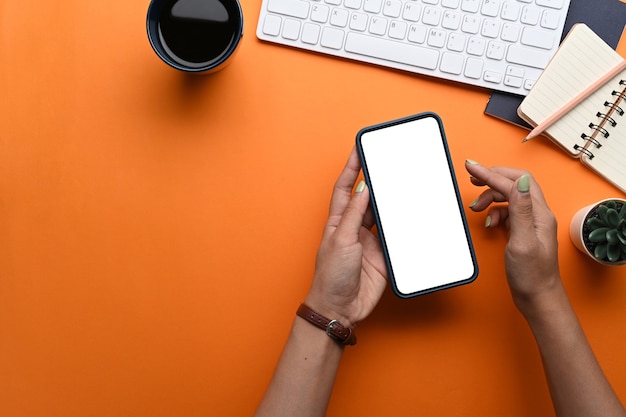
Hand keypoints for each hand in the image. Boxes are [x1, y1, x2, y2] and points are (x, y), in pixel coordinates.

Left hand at [305, 148, 386, 327]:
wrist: (340, 308)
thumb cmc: (331, 276)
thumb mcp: (341, 240)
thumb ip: (354, 215)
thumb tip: (363, 189)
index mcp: (338, 222)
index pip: (345, 189)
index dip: (351, 169)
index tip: (359, 150)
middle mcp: (353, 230)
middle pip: (367, 200)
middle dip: (376, 183)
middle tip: (389, 165)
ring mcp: (369, 243)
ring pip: (382, 217)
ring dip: (391, 204)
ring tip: (403, 188)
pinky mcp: (383, 257)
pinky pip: (395, 238)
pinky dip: (403, 229)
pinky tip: (411, 219)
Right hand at [464, 161, 560, 314]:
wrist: (538, 298)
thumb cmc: (532, 275)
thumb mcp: (523, 241)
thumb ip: (520, 210)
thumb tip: (520, 181)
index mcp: (539, 214)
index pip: (514, 183)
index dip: (491, 173)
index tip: (471, 168)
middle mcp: (538, 214)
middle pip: (514, 183)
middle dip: (492, 178)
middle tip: (472, 178)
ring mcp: (531, 222)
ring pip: (509, 197)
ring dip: (491, 197)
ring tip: (477, 207)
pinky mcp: (523, 231)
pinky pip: (507, 211)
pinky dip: (494, 212)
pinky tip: (489, 222)